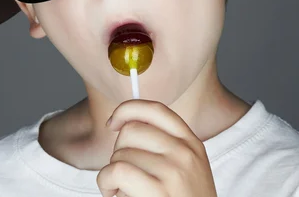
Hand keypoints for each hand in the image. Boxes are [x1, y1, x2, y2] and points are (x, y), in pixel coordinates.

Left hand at [97, 99, 216, 196]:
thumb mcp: (184, 170)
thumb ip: (163, 145)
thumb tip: (123, 124)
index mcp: (192, 144)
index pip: (155, 110)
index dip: (128, 110)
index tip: (113, 123)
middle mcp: (185, 153)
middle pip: (131, 131)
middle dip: (118, 152)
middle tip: (124, 176)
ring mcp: (173, 171)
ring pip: (120, 154)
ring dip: (112, 174)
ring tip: (125, 192)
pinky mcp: (157, 191)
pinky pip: (116, 171)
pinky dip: (106, 184)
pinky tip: (116, 196)